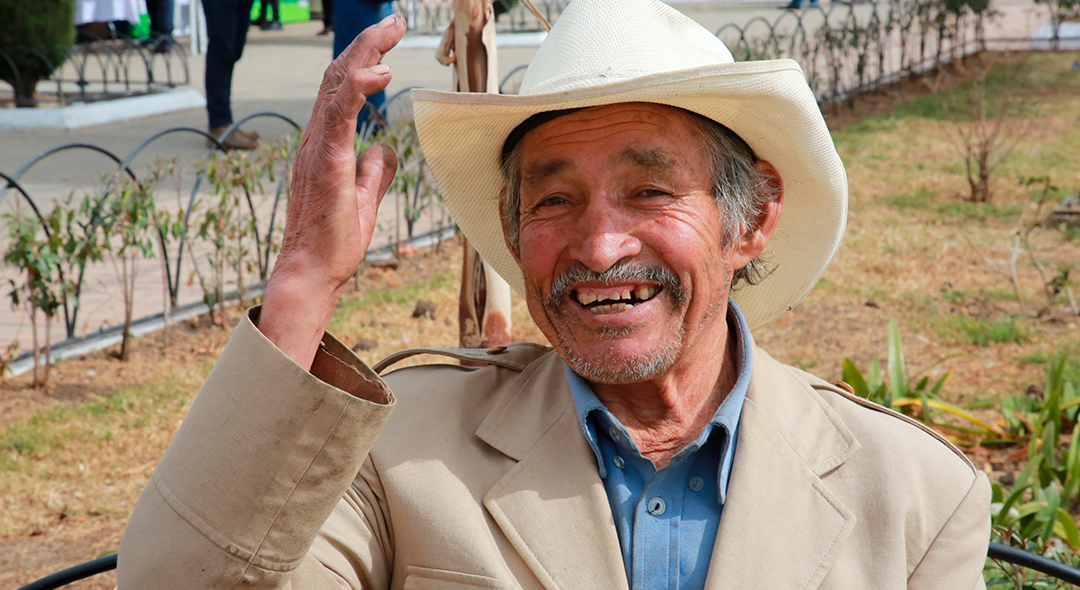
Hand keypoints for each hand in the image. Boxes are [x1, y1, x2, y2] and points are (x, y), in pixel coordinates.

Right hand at [259, 15, 406, 368]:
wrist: (312, 273)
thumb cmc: (333, 243)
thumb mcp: (363, 198)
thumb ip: (374, 172)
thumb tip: (385, 149)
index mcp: (325, 146)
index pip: (343, 90)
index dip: (365, 60)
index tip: (390, 40)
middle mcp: (317, 139)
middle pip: (339, 76)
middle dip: (368, 43)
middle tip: (396, 20)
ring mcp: (318, 148)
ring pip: (337, 85)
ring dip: (365, 52)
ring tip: (391, 29)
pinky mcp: (325, 162)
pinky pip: (338, 115)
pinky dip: (358, 87)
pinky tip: (380, 71)